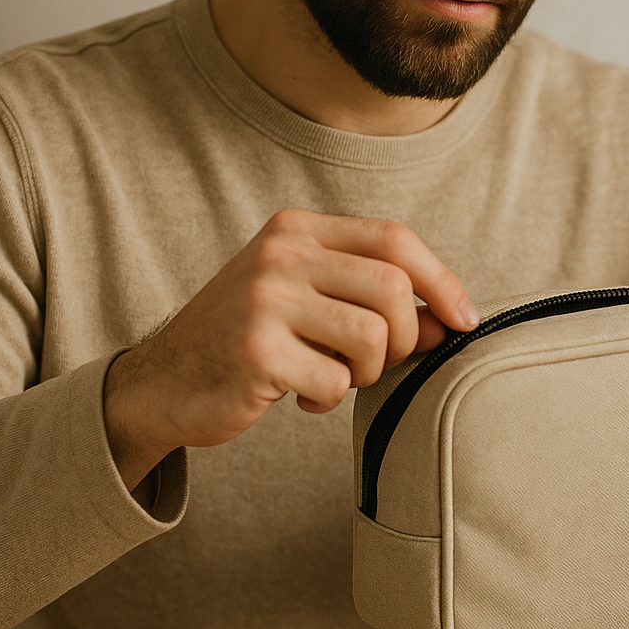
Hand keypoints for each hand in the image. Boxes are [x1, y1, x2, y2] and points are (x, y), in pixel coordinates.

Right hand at [103, 210, 477, 493]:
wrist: (162, 382)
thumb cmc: (252, 339)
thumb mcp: (312, 303)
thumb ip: (377, 301)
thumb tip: (453, 321)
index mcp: (298, 229)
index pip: (395, 239)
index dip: (442, 280)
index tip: (466, 319)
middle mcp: (281, 253)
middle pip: (394, 287)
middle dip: (406, 338)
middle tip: (375, 363)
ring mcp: (264, 299)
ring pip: (373, 336)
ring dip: (368, 371)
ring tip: (335, 376)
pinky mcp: (254, 350)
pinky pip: (335, 381)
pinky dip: (329, 399)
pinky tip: (298, 396)